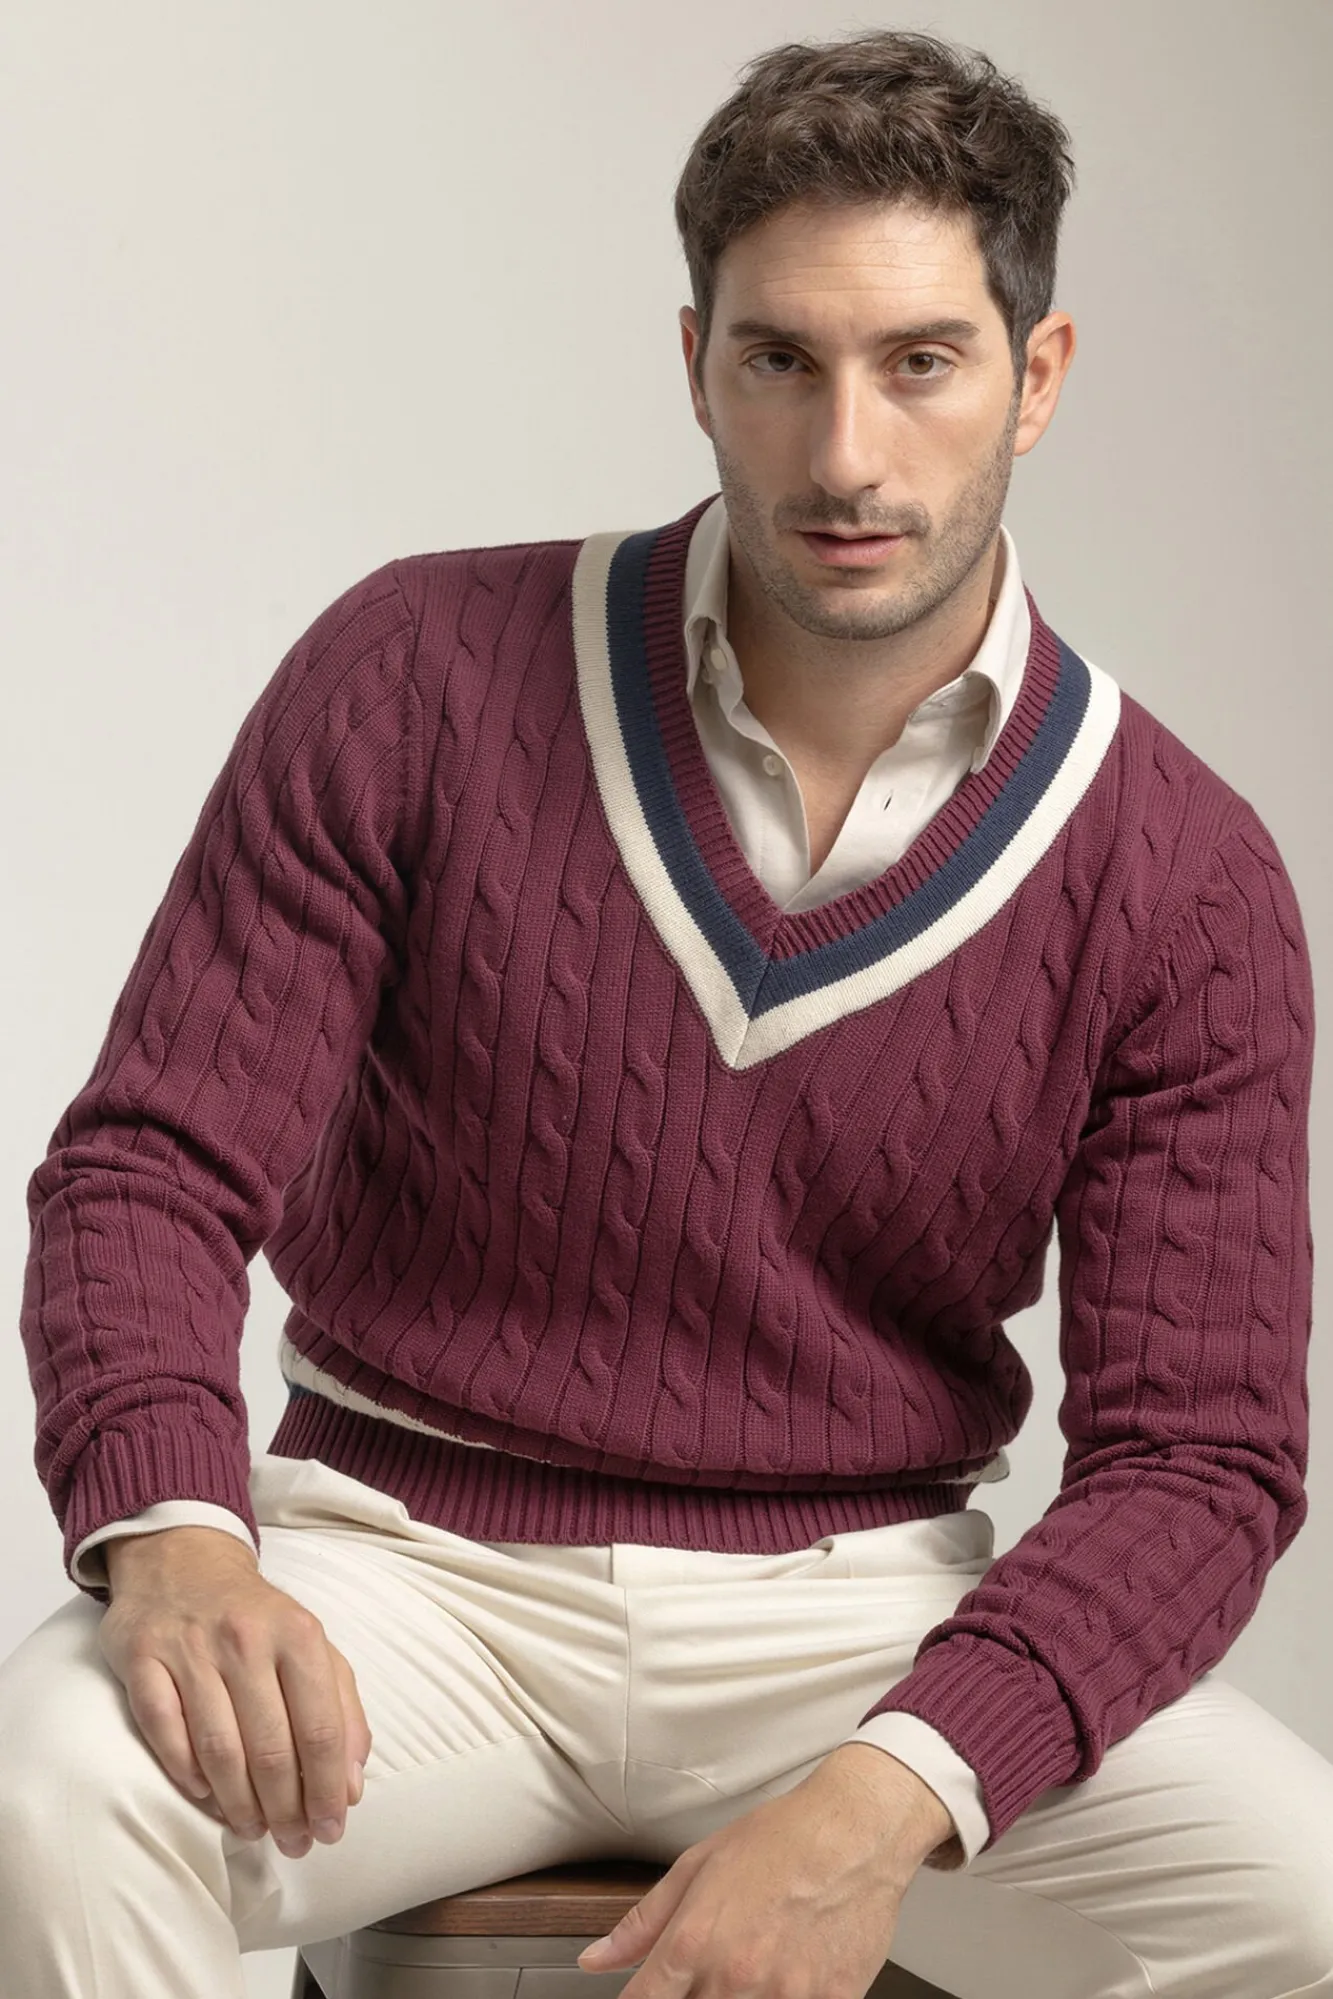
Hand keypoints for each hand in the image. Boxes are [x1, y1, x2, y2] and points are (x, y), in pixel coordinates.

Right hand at [99, 1526, 371, 1856]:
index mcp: (299, 1635)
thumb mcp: (312, 1646)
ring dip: (239, 1804)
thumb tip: (352, 1785)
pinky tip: (206, 1796)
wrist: (183, 1561)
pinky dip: (187, 1774)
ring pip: (219, 1749)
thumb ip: (341, 1709)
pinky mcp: (144, 1659)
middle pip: (271, 1748)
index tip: (331, 1829)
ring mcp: (191, 1649)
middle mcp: (247, 1639)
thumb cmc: (257, 1617)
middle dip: (286, 1810)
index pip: (321, 1728)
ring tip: (253, 1829)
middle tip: (292, 1842)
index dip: (327, 1790)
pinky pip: (165, 1731)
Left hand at [575, 1745, 949, 1998]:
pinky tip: (790, 1972)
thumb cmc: (783, 1839)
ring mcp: (785, 1997)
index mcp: (695, 1943)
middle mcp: (736, 1978)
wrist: (857, 1831)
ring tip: (756, 1962)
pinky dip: (785, 1996)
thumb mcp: (698, 1865)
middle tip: (712, 1969)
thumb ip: (643, 1923)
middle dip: (693, 1997)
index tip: (647, 1996)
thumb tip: (596, 1959)